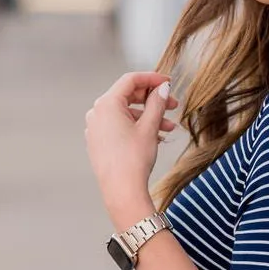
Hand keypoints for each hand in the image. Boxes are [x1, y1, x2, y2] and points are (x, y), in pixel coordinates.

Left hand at [84, 72, 179, 229]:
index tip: (168, 82)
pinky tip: (155, 137)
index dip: (152, 78)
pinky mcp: (98, 141)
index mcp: (106, 104)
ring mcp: (96, 128)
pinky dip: (136, 127)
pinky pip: (119, 126)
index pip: (130, 80)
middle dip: (152, 100)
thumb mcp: (150, 127)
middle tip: (172, 105)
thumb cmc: (133, 159)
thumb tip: (162, 88)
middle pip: (128, 96)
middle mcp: (97, 113)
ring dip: (148, 117)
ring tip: (168, 128)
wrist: (122, 190)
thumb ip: (157, 102)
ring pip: (125, 113)